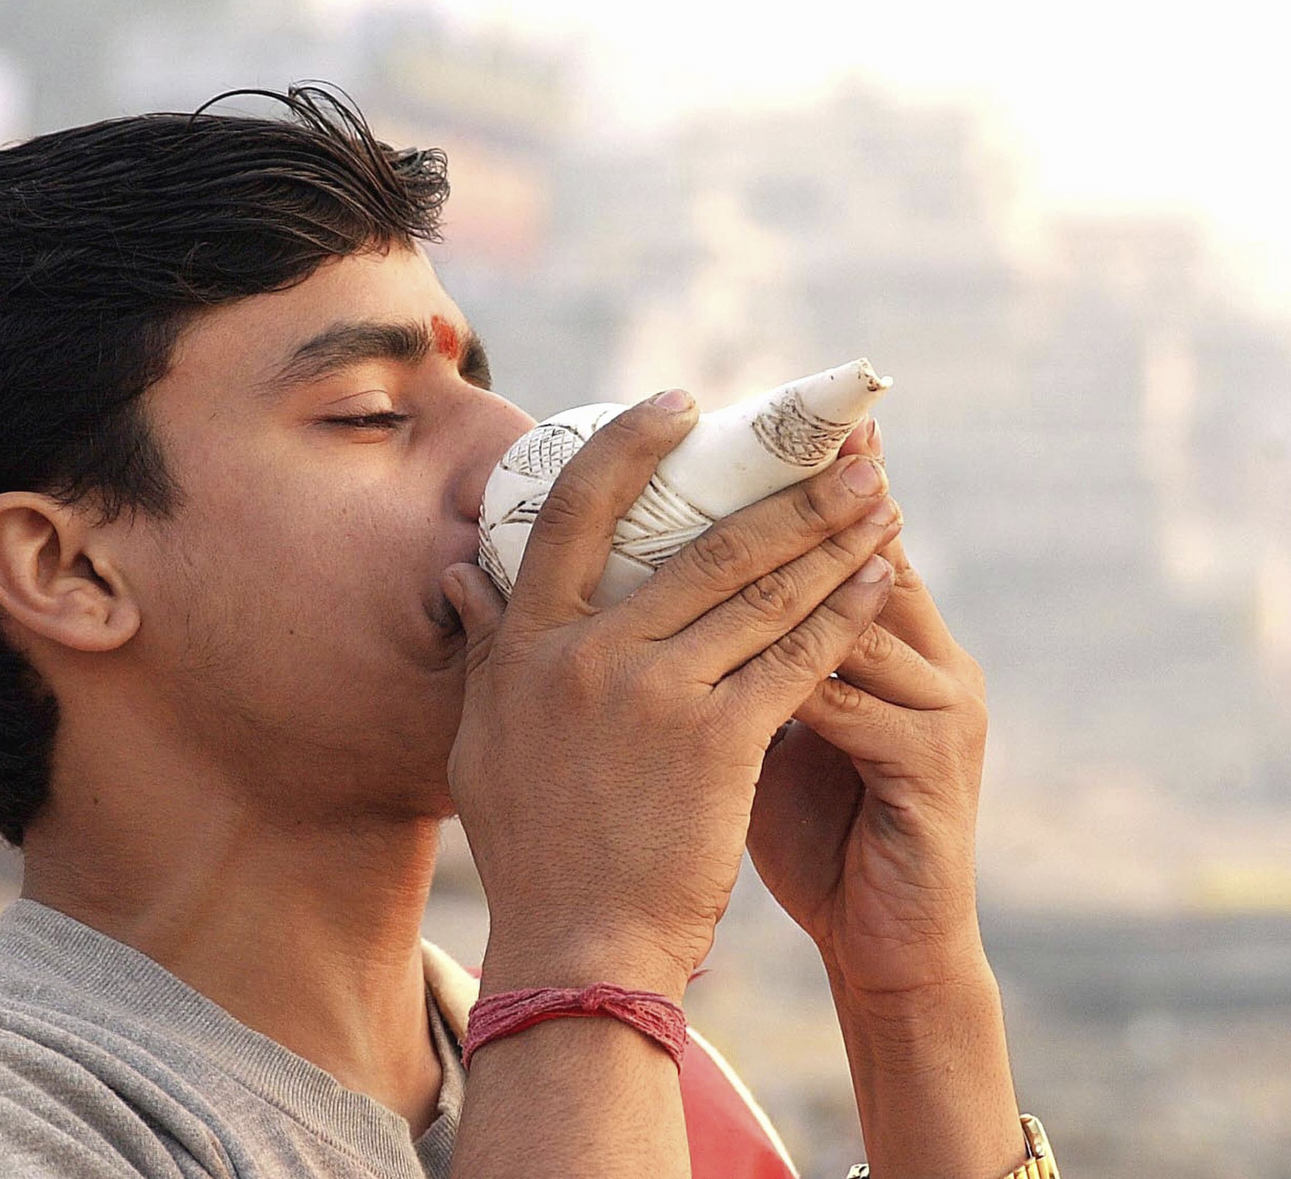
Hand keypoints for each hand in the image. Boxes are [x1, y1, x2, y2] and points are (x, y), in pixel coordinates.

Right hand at [443, 393, 902, 995]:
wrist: (576, 944)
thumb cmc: (531, 845)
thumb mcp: (483, 737)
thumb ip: (485, 647)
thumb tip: (465, 573)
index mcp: (532, 642)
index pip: (576, 511)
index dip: (630, 444)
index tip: (683, 403)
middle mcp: (591, 653)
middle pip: (702, 544)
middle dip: (783, 489)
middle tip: (843, 450)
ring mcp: (657, 694)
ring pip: (760, 593)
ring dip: (830, 540)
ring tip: (880, 499)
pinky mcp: (720, 743)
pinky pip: (795, 660)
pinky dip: (844, 615)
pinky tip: (881, 582)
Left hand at [747, 419, 991, 997]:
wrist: (881, 938)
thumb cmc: (808, 827)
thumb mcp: (757, 729)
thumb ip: (720, 659)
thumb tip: (631, 597)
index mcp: (890, 647)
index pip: (838, 546)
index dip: (795, 484)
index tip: (748, 420)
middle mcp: (930, 661)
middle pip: (863, 554)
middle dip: (802, 497)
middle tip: (745, 441)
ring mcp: (940, 712)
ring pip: (857, 620)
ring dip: (788, 576)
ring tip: (714, 525)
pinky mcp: (931, 770)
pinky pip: (857, 705)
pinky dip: (798, 676)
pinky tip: (733, 653)